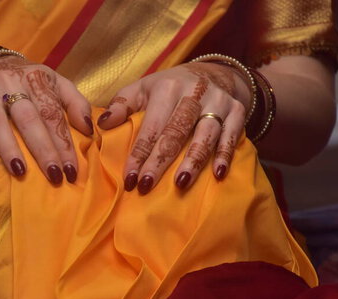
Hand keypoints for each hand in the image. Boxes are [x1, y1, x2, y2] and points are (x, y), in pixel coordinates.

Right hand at [0, 55, 92, 183]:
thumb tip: (90, 129)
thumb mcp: (53, 83)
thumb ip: (75, 102)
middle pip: (29, 119)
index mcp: (37, 79)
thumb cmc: (25, 82)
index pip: (53, 114)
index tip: (72, 170)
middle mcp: (11, 83)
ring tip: (21, 171)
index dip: (64, 143)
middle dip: (43, 149)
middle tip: (54, 176)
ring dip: (10, 148)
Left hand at [97, 61, 250, 193]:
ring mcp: (217, 102)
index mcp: (167, 88)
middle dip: (160, 161)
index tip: (129, 179)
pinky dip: (225, 154)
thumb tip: (101, 124)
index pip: (151, 126)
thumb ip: (121, 105)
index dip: (139, 153)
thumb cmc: (168, 89)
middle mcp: (193, 93)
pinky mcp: (237, 111)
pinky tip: (218, 174)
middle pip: (175, 132)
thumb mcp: (142, 89)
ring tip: (181, 184)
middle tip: (146, 186)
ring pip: (204, 134)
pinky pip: (231, 135)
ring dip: (192, 160)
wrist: (210, 73)